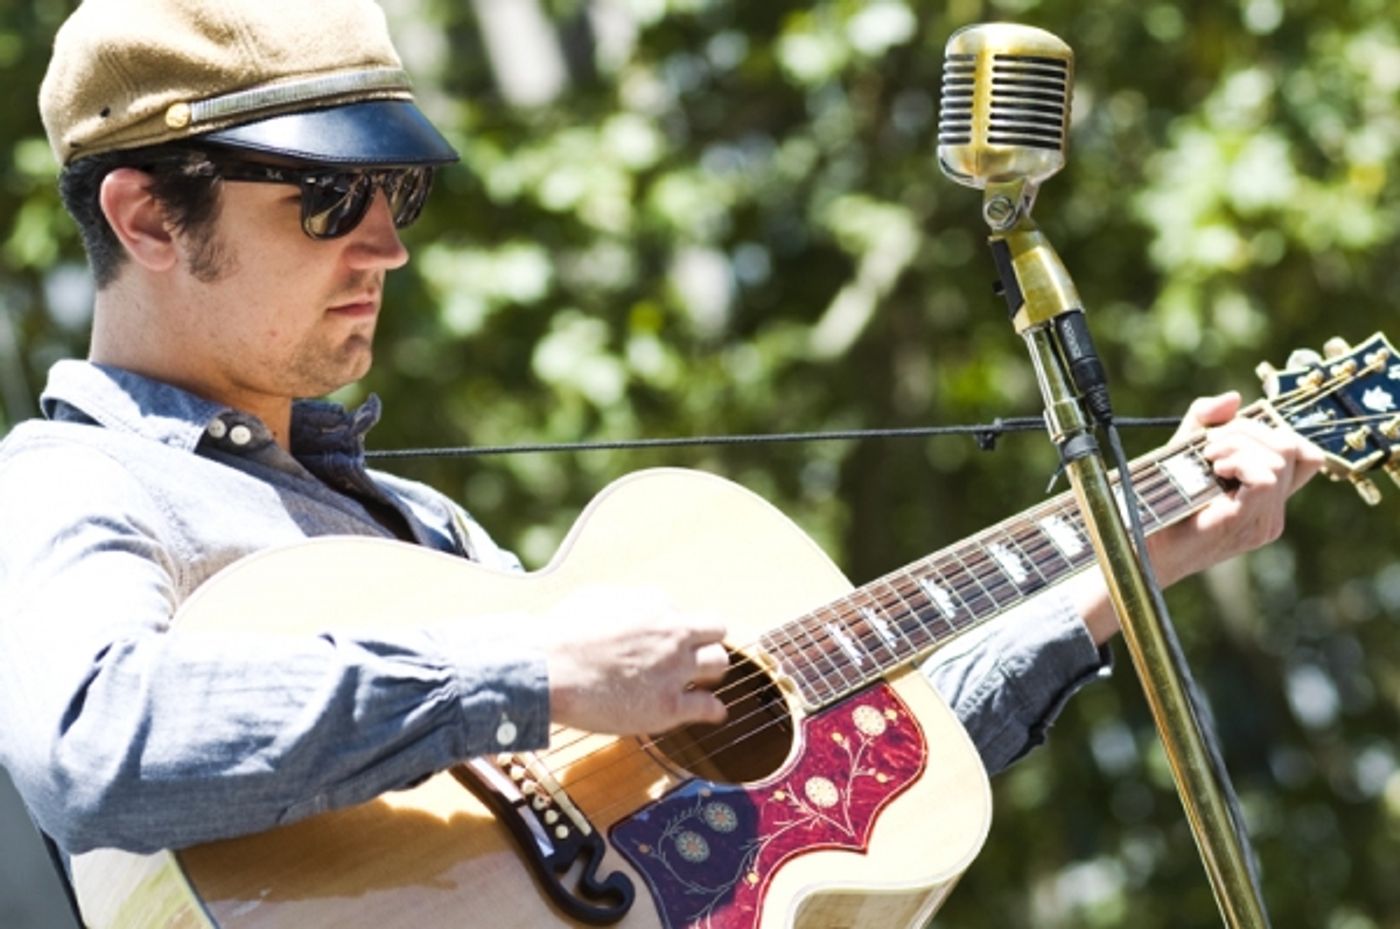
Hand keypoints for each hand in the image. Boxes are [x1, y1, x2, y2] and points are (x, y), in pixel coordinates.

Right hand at [540, 586, 729, 734]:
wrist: (549, 670)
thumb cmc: (561, 634)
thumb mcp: (596, 599)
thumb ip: (624, 603)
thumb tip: (631, 608)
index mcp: (655, 603)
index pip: (681, 612)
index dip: (672, 628)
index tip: (662, 641)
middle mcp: (672, 632)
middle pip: (715, 631)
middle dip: (704, 643)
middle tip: (692, 657)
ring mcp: (674, 669)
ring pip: (719, 663)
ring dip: (710, 671)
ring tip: (701, 681)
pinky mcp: (669, 706)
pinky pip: (709, 706)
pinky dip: (712, 709)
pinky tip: (711, 712)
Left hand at [1146, 390, 1323, 586]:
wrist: (1140, 547)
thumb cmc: (1160, 504)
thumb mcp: (1183, 452)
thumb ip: (1205, 422)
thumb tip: (1234, 398)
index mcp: (1267, 498)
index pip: (1305, 454)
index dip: (1270, 431)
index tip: (1228, 435)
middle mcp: (1272, 512)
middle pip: (1292, 447)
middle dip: (1249, 430)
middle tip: (1210, 446)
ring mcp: (1263, 521)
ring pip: (1279, 458)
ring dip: (1238, 445)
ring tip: (1208, 459)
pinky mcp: (1245, 523)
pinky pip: (1265, 478)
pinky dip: (1240, 461)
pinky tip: (1215, 469)